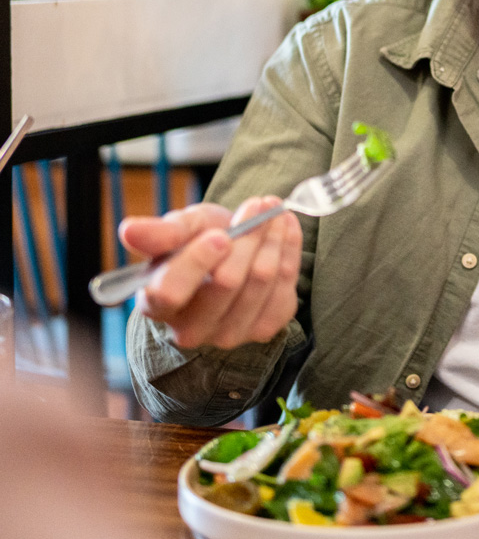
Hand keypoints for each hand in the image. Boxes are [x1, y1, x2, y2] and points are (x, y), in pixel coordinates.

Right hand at [120, 198, 301, 349]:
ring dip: (272, 238)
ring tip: (274, 212)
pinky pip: (285, 287)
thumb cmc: (199, 242)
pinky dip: (289, 251)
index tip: (220, 234)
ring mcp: (229, 334)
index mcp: (158, 304)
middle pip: (227, 281)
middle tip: (259, 204)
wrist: (233, 256)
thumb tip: (129, 231)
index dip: (198, 261)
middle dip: (248, 235)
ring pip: (261, 280)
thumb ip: (160, 232)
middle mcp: (191, 329)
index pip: (170, 292)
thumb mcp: (181, 229)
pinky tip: (285, 231)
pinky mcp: (264, 329)